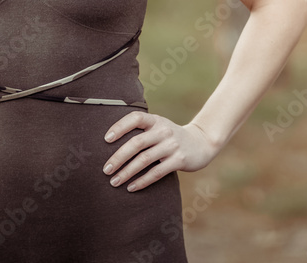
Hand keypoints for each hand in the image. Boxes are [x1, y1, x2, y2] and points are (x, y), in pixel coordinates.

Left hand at [103, 113, 218, 191]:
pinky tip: (131, 187)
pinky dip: (142, 181)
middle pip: (136, 143)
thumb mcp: (159, 127)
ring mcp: (172, 146)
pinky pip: (156, 172)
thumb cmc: (171, 137)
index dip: (120, 127)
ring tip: (114, 182)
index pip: (135, 118)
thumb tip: (110, 145)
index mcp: (156, 121)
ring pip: (144, 160)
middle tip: (105, 170)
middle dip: (118, 157)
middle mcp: (164, 131)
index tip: (106, 139)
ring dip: (127, 172)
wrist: (201, 143)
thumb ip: (142, 131)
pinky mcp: (179, 160)